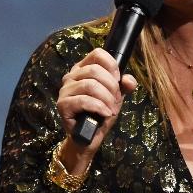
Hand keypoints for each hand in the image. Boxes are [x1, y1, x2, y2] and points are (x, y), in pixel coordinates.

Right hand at [55, 48, 137, 170]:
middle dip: (111, 87)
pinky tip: (105, 114)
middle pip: (94, 70)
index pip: (97, 54)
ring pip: (90, 85)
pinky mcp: (62, 105)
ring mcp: (65, 91)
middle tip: (116, 101)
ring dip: (106, 98)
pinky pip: (83, 100)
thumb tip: (129, 80)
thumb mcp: (116, 97)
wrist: (90, 137)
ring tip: (112, 110)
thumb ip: (123, 86)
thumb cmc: (100, 114)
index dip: (111, 65)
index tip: (118, 80)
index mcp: (82, 69)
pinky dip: (99, 107)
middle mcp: (71, 77)